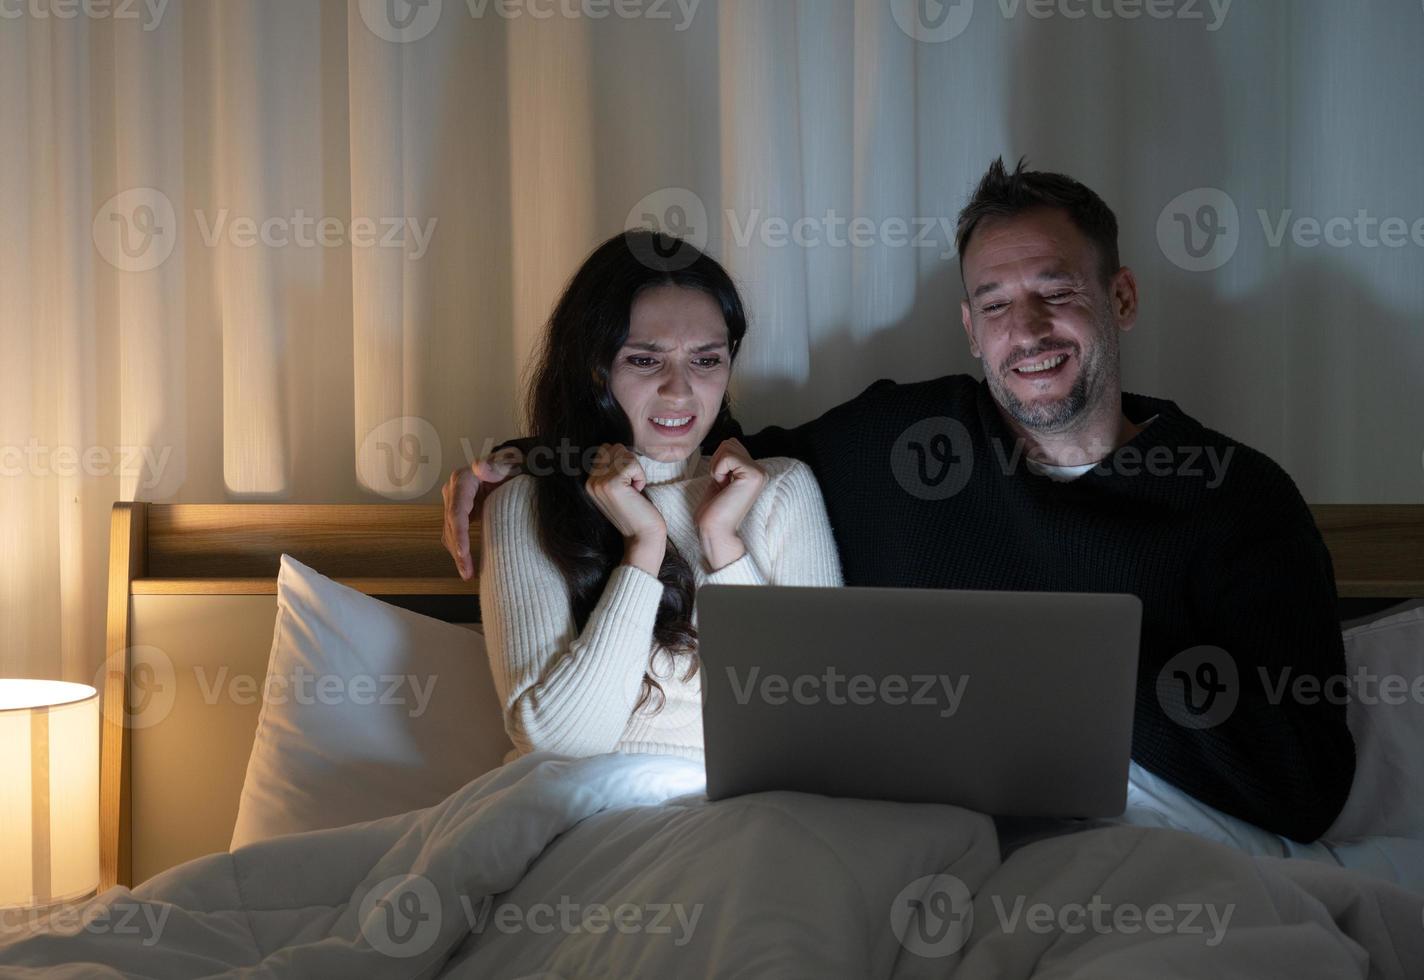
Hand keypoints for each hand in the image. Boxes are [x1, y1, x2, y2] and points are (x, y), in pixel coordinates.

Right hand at [442, 446, 523, 579]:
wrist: (509, 468)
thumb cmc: (510, 467)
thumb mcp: (506, 465)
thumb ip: (495, 466)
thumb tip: (479, 466)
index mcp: (462, 480)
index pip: (457, 511)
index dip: (459, 534)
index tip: (464, 553)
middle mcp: (453, 491)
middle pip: (451, 526)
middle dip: (458, 551)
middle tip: (467, 572)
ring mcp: (454, 502)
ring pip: (449, 533)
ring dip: (457, 555)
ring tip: (467, 574)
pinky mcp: (458, 513)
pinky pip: (454, 535)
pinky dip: (459, 550)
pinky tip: (467, 565)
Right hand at [585, 444, 666, 575]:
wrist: (642, 536)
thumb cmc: (636, 511)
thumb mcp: (619, 488)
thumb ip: (612, 469)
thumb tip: (616, 447)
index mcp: (589, 482)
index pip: (606, 448)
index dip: (623, 461)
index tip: (627, 484)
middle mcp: (590, 481)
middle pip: (614, 447)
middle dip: (630, 462)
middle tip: (631, 486)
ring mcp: (599, 482)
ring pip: (623, 452)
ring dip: (635, 469)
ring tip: (633, 490)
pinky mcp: (611, 484)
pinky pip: (632, 463)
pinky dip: (640, 476)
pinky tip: (637, 492)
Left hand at [695, 438, 766, 570]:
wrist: (715, 531)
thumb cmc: (713, 510)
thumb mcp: (720, 478)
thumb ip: (727, 461)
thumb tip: (726, 442)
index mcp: (753, 471)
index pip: (731, 444)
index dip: (717, 461)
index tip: (721, 483)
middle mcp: (760, 470)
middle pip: (729, 442)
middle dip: (716, 461)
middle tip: (721, 485)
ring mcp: (759, 472)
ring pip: (728, 446)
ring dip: (717, 466)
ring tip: (722, 486)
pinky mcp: (754, 475)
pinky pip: (727, 457)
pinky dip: (718, 470)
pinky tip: (723, 487)